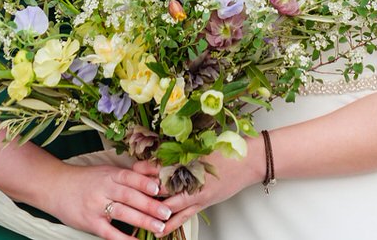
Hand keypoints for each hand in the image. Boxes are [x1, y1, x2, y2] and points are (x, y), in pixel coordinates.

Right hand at [41, 163, 173, 239]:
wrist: (55, 187)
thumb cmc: (85, 180)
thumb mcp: (106, 171)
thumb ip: (129, 175)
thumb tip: (155, 175)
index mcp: (109, 174)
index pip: (130, 177)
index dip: (145, 183)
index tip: (160, 189)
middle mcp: (103, 188)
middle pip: (130, 196)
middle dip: (150, 205)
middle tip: (167, 213)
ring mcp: (96, 206)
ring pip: (122, 213)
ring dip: (143, 221)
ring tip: (159, 228)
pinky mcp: (90, 222)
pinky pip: (109, 232)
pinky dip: (124, 239)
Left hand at [132, 143, 262, 236]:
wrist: (247, 161)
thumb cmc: (226, 151)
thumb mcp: (201, 147)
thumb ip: (182, 150)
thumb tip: (162, 151)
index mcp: (188, 161)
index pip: (161, 165)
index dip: (145, 169)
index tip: (132, 170)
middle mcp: (190, 178)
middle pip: (162, 187)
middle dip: (145, 192)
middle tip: (128, 195)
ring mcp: (197, 193)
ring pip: (170, 205)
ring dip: (154, 210)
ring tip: (138, 216)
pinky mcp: (203, 203)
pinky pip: (184, 216)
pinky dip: (171, 224)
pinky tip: (159, 231)